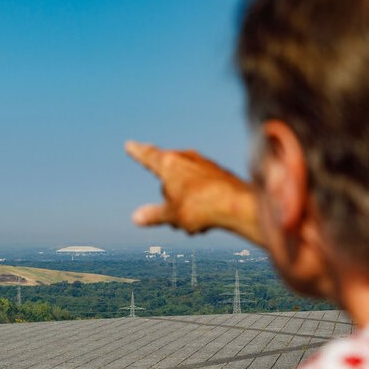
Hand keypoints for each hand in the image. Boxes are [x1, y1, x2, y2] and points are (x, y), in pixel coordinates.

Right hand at [125, 140, 263, 245]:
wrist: (238, 206)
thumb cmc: (200, 207)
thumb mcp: (171, 215)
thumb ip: (153, 215)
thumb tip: (136, 217)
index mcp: (169, 164)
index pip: (147, 156)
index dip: (137, 152)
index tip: (130, 145)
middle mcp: (186, 159)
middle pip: (168, 171)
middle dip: (165, 185)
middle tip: (170, 204)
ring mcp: (205, 164)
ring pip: (186, 182)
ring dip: (184, 199)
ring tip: (190, 223)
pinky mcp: (220, 174)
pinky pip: (202, 187)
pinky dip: (199, 201)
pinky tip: (206, 219)